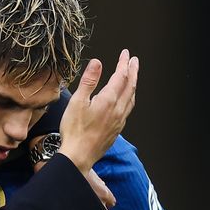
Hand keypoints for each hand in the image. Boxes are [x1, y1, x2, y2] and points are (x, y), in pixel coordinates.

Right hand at [57, 50, 138, 171]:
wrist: (78, 156)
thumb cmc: (75, 131)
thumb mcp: (77, 101)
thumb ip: (89, 81)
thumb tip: (97, 63)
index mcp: (108, 100)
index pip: (120, 76)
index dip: (123, 63)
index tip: (125, 54)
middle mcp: (118, 110)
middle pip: (130, 86)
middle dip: (133, 72)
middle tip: (134, 61)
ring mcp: (119, 121)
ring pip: (131, 98)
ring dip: (133, 85)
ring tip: (133, 77)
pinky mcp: (116, 130)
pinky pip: (128, 110)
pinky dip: (129, 98)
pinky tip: (126, 100)